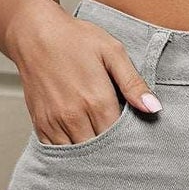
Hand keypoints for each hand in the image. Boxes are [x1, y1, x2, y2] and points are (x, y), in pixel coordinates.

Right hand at [5, 0, 161, 145]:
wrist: (34, 33)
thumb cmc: (76, 40)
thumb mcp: (112, 52)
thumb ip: (133, 83)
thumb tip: (154, 108)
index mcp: (97, 101)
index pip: (119, 140)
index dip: (127, 144)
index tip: (133, 144)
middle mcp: (75, 116)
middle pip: (100, 152)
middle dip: (110, 153)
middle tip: (119, 151)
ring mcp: (55, 123)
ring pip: (79, 157)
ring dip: (90, 157)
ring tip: (99, 149)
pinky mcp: (41, 126)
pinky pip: (58, 153)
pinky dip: (69, 154)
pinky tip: (79, 146)